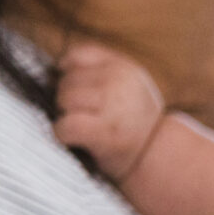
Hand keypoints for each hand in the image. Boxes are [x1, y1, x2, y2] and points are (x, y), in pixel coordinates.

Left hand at [52, 43, 166, 180]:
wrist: (158, 158)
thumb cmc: (133, 123)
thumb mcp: (127, 86)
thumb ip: (99, 70)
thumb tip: (55, 68)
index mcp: (125, 68)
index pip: (77, 56)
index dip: (70, 73)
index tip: (81, 92)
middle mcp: (120, 81)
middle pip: (67, 79)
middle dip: (68, 98)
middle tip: (87, 115)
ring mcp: (113, 105)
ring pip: (64, 99)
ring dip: (65, 115)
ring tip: (83, 125)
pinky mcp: (105, 132)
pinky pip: (66, 125)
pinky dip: (63, 134)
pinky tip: (74, 138)